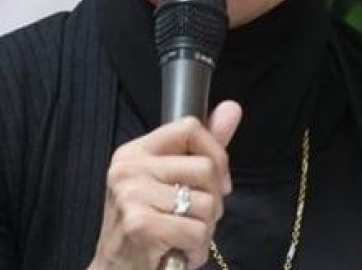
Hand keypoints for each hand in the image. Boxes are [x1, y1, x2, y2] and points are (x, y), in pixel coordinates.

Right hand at [90, 101, 241, 269]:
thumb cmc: (149, 227)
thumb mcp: (171, 182)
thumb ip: (202, 146)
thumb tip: (232, 108)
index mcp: (135, 151)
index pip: (189, 127)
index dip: (216, 154)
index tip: (217, 182)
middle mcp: (129, 168)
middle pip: (205, 167)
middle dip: (214, 201)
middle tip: (195, 220)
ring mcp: (132, 195)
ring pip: (207, 203)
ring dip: (206, 229)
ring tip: (184, 238)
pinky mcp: (141, 224)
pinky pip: (198, 231)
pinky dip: (197, 250)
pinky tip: (180, 253)